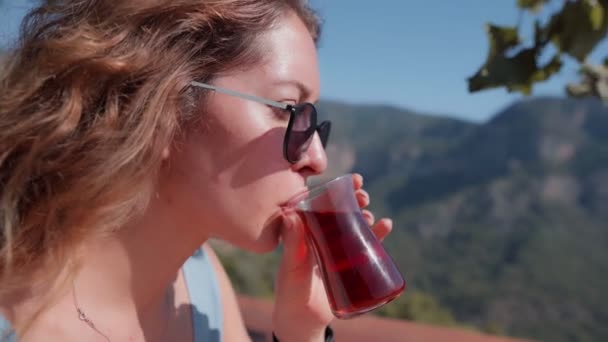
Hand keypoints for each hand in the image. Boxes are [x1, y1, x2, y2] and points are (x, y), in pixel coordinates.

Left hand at [272, 173, 392, 341]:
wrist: (303, 322)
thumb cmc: (290, 293)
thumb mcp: (291, 267)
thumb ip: (292, 244)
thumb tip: (290, 214)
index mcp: (306, 233)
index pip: (321, 205)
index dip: (336, 190)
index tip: (349, 179)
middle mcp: (322, 238)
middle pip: (340, 212)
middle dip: (354, 200)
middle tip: (364, 195)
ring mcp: (337, 251)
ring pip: (354, 226)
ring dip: (365, 215)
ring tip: (370, 213)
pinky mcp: (350, 265)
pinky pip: (366, 246)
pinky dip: (378, 234)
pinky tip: (386, 225)